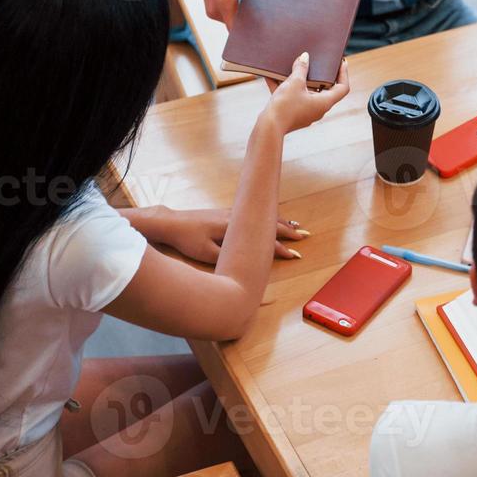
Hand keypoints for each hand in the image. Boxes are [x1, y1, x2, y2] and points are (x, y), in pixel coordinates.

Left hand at [151, 206, 309, 260]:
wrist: (172, 223)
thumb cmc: (188, 240)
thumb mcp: (207, 254)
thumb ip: (228, 256)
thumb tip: (247, 263)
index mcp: (234, 228)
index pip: (263, 240)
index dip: (281, 249)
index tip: (295, 255)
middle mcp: (237, 218)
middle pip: (268, 224)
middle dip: (288, 231)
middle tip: (305, 235)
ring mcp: (232, 214)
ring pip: (263, 217)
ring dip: (280, 222)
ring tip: (295, 226)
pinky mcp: (227, 214)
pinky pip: (255, 214)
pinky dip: (268, 218)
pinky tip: (270, 219)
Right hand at [195, 0, 262, 27]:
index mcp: (224, 2)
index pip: (236, 30)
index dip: (249, 34)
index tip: (264, 33)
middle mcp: (217, 10)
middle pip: (236, 28)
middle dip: (250, 26)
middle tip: (268, 21)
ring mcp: (214, 11)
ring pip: (232, 23)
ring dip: (244, 20)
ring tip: (260, 12)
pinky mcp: (214, 8)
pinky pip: (228, 17)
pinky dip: (238, 14)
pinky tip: (249, 7)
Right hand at [262, 52, 350, 133]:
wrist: (268, 128)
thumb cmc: (285, 106)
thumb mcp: (294, 82)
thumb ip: (301, 68)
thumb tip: (305, 57)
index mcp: (324, 102)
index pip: (342, 88)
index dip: (343, 73)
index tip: (341, 62)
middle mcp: (318, 109)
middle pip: (323, 88)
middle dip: (318, 73)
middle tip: (317, 61)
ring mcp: (305, 113)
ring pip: (305, 92)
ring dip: (299, 79)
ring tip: (292, 65)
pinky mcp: (293, 114)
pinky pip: (292, 97)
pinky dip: (285, 87)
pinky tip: (272, 76)